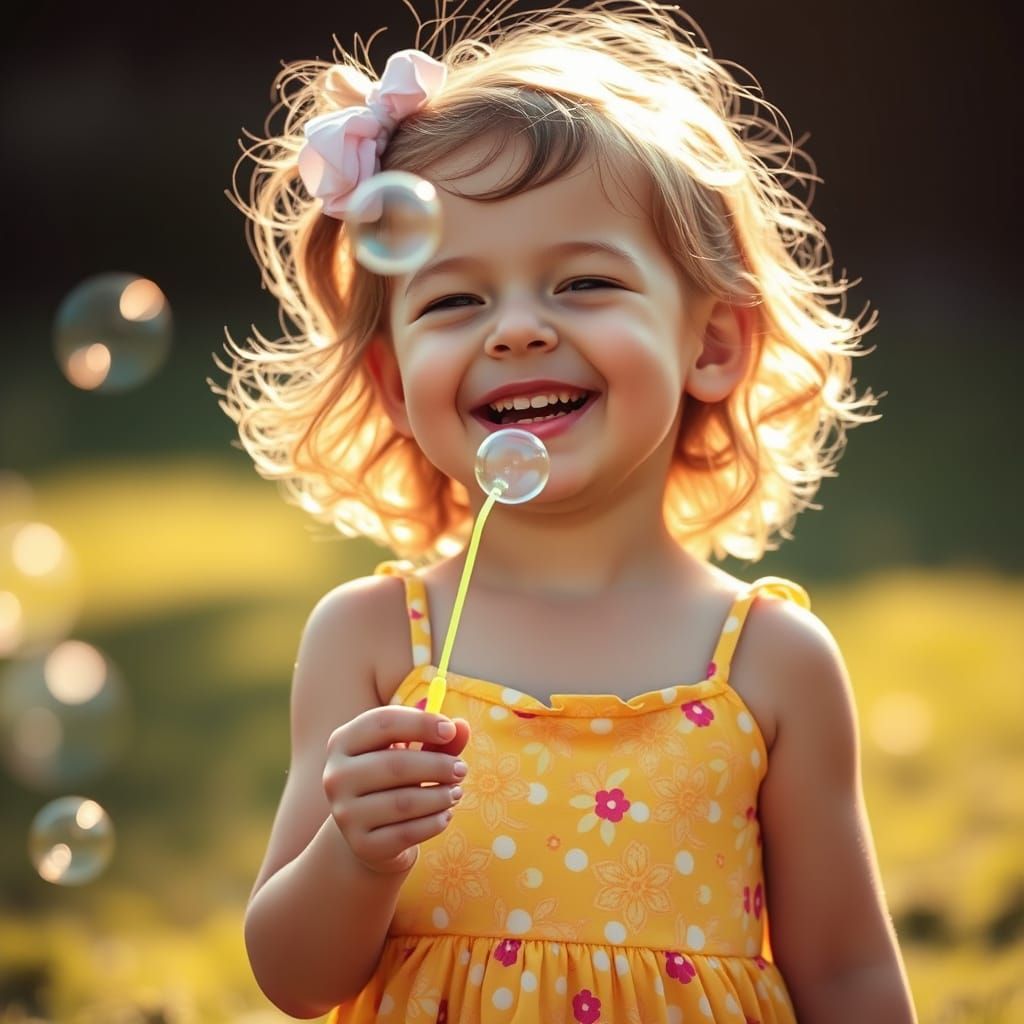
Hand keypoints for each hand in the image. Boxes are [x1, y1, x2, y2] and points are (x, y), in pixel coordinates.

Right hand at [323, 706, 470, 874]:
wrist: (369, 830)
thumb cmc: (393, 778)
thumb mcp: (412, 753)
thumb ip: (436, 740)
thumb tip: (462, 727)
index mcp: (343, 741)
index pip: (382, 722)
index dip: (420, 723)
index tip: (450, 730)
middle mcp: (336, 776)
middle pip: (395, 764)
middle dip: (437, 765)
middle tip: (462, 769)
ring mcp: (345, 813)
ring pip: (403, 802)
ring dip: (440, 796)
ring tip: (456, 793)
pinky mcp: (361, 845)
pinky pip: (407, 833)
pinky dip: (434, 823)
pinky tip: (445, 815)